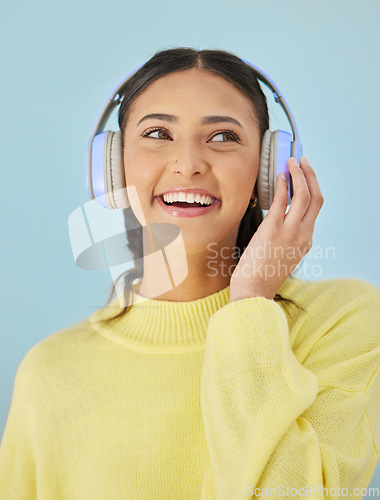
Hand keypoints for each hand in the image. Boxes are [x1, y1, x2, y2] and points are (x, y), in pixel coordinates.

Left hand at [229, 156, 323, 301]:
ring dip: (299, 174)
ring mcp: (290, 232)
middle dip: (311, 176)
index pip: (314, 210)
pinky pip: (283, 200)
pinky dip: (283, 185)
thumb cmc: (260, 277)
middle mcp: (303, 235)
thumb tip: (273, 225)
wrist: (253, 293)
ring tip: (291, 162)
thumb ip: (283, 241)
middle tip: (303, 161)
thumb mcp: (280, 257)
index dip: (310, 188)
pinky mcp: (273, 229)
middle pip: (317, 198)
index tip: (303, 176)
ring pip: (305, 195)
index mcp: (305, 242)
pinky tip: (280, 176)